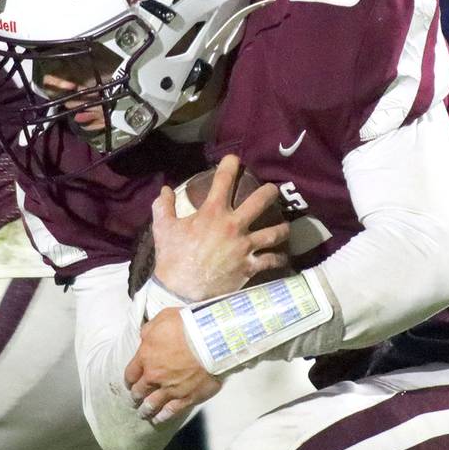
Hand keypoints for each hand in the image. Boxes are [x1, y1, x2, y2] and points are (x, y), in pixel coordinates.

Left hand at [124, 308, 221, 425]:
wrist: (212, 339)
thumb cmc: (188, 325)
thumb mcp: (163, 318)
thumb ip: (150, 330)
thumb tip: (144, 337)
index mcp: (145, 356)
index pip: (131, 373)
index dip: (130, 379)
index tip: (130, 382)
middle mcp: (154, 376)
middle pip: (140, 391)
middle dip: (136, 395)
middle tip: (135, 399)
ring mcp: (170, 389)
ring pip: (153, 404)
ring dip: (146, 410)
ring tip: (144, 414)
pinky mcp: (187, 397)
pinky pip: (171, 411)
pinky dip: (163, 416)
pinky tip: (159, 419)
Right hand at [151, 155, 289, 299]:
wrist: (179, 290)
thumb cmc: (172, 257)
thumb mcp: (163, 228)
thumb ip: (164, 206)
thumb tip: (165, 189)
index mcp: (212, 212)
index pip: (223, 180)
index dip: (230, 165)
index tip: (235, 159)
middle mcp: (233, 225)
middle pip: (260, 201)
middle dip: (270, 192)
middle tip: (273, 190)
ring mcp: (244, 247)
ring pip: (274, 232)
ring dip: (282, 228)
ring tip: (285, 226)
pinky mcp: (249, 266)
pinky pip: (271, 260)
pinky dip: (279, 258)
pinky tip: (282, 257)